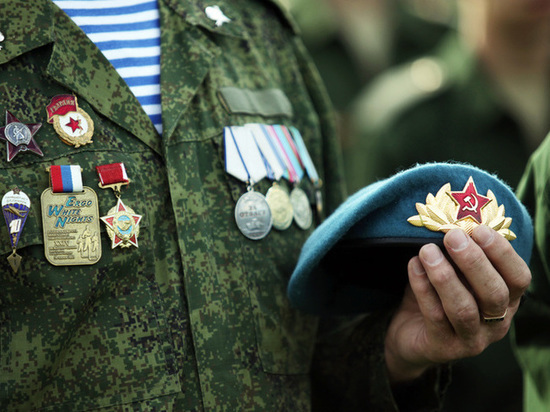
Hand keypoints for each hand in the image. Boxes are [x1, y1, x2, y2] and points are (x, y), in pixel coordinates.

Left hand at [384, 225, 530, 382]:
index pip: (519, 278)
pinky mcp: (443, 348)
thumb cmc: (438, 297)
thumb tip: (454, 223)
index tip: (479, 229)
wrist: (410, 336)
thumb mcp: (454, 274)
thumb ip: (459, 255)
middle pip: (494, 294)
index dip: (503, 254)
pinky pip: (435, 317)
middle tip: (451, 236)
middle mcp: (496, 324)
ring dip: (444, 276)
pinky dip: (423, 288)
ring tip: (426, 251)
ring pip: (464, 309)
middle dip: (473, 262)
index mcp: (507, 301)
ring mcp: (471, 340)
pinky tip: (413, 266)